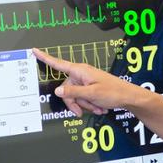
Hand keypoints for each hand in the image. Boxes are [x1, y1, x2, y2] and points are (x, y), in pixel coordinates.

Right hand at [32, 48, 147, 116]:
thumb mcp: (91, 94)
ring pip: (75, 96)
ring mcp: (86, 81)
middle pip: (66, 89)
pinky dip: (90, 104)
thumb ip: (73, 93)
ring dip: (85, 105)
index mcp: (80, 71)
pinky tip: (99, 107)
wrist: (128, 97)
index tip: (34, 50)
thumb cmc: (113, 92)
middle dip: (75, 102)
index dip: (45, 58)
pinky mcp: (90, 88)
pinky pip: (83, 98)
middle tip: (83, 111)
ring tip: (98, 108)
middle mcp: (81, 74)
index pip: (58, 63)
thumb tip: (58, 91)